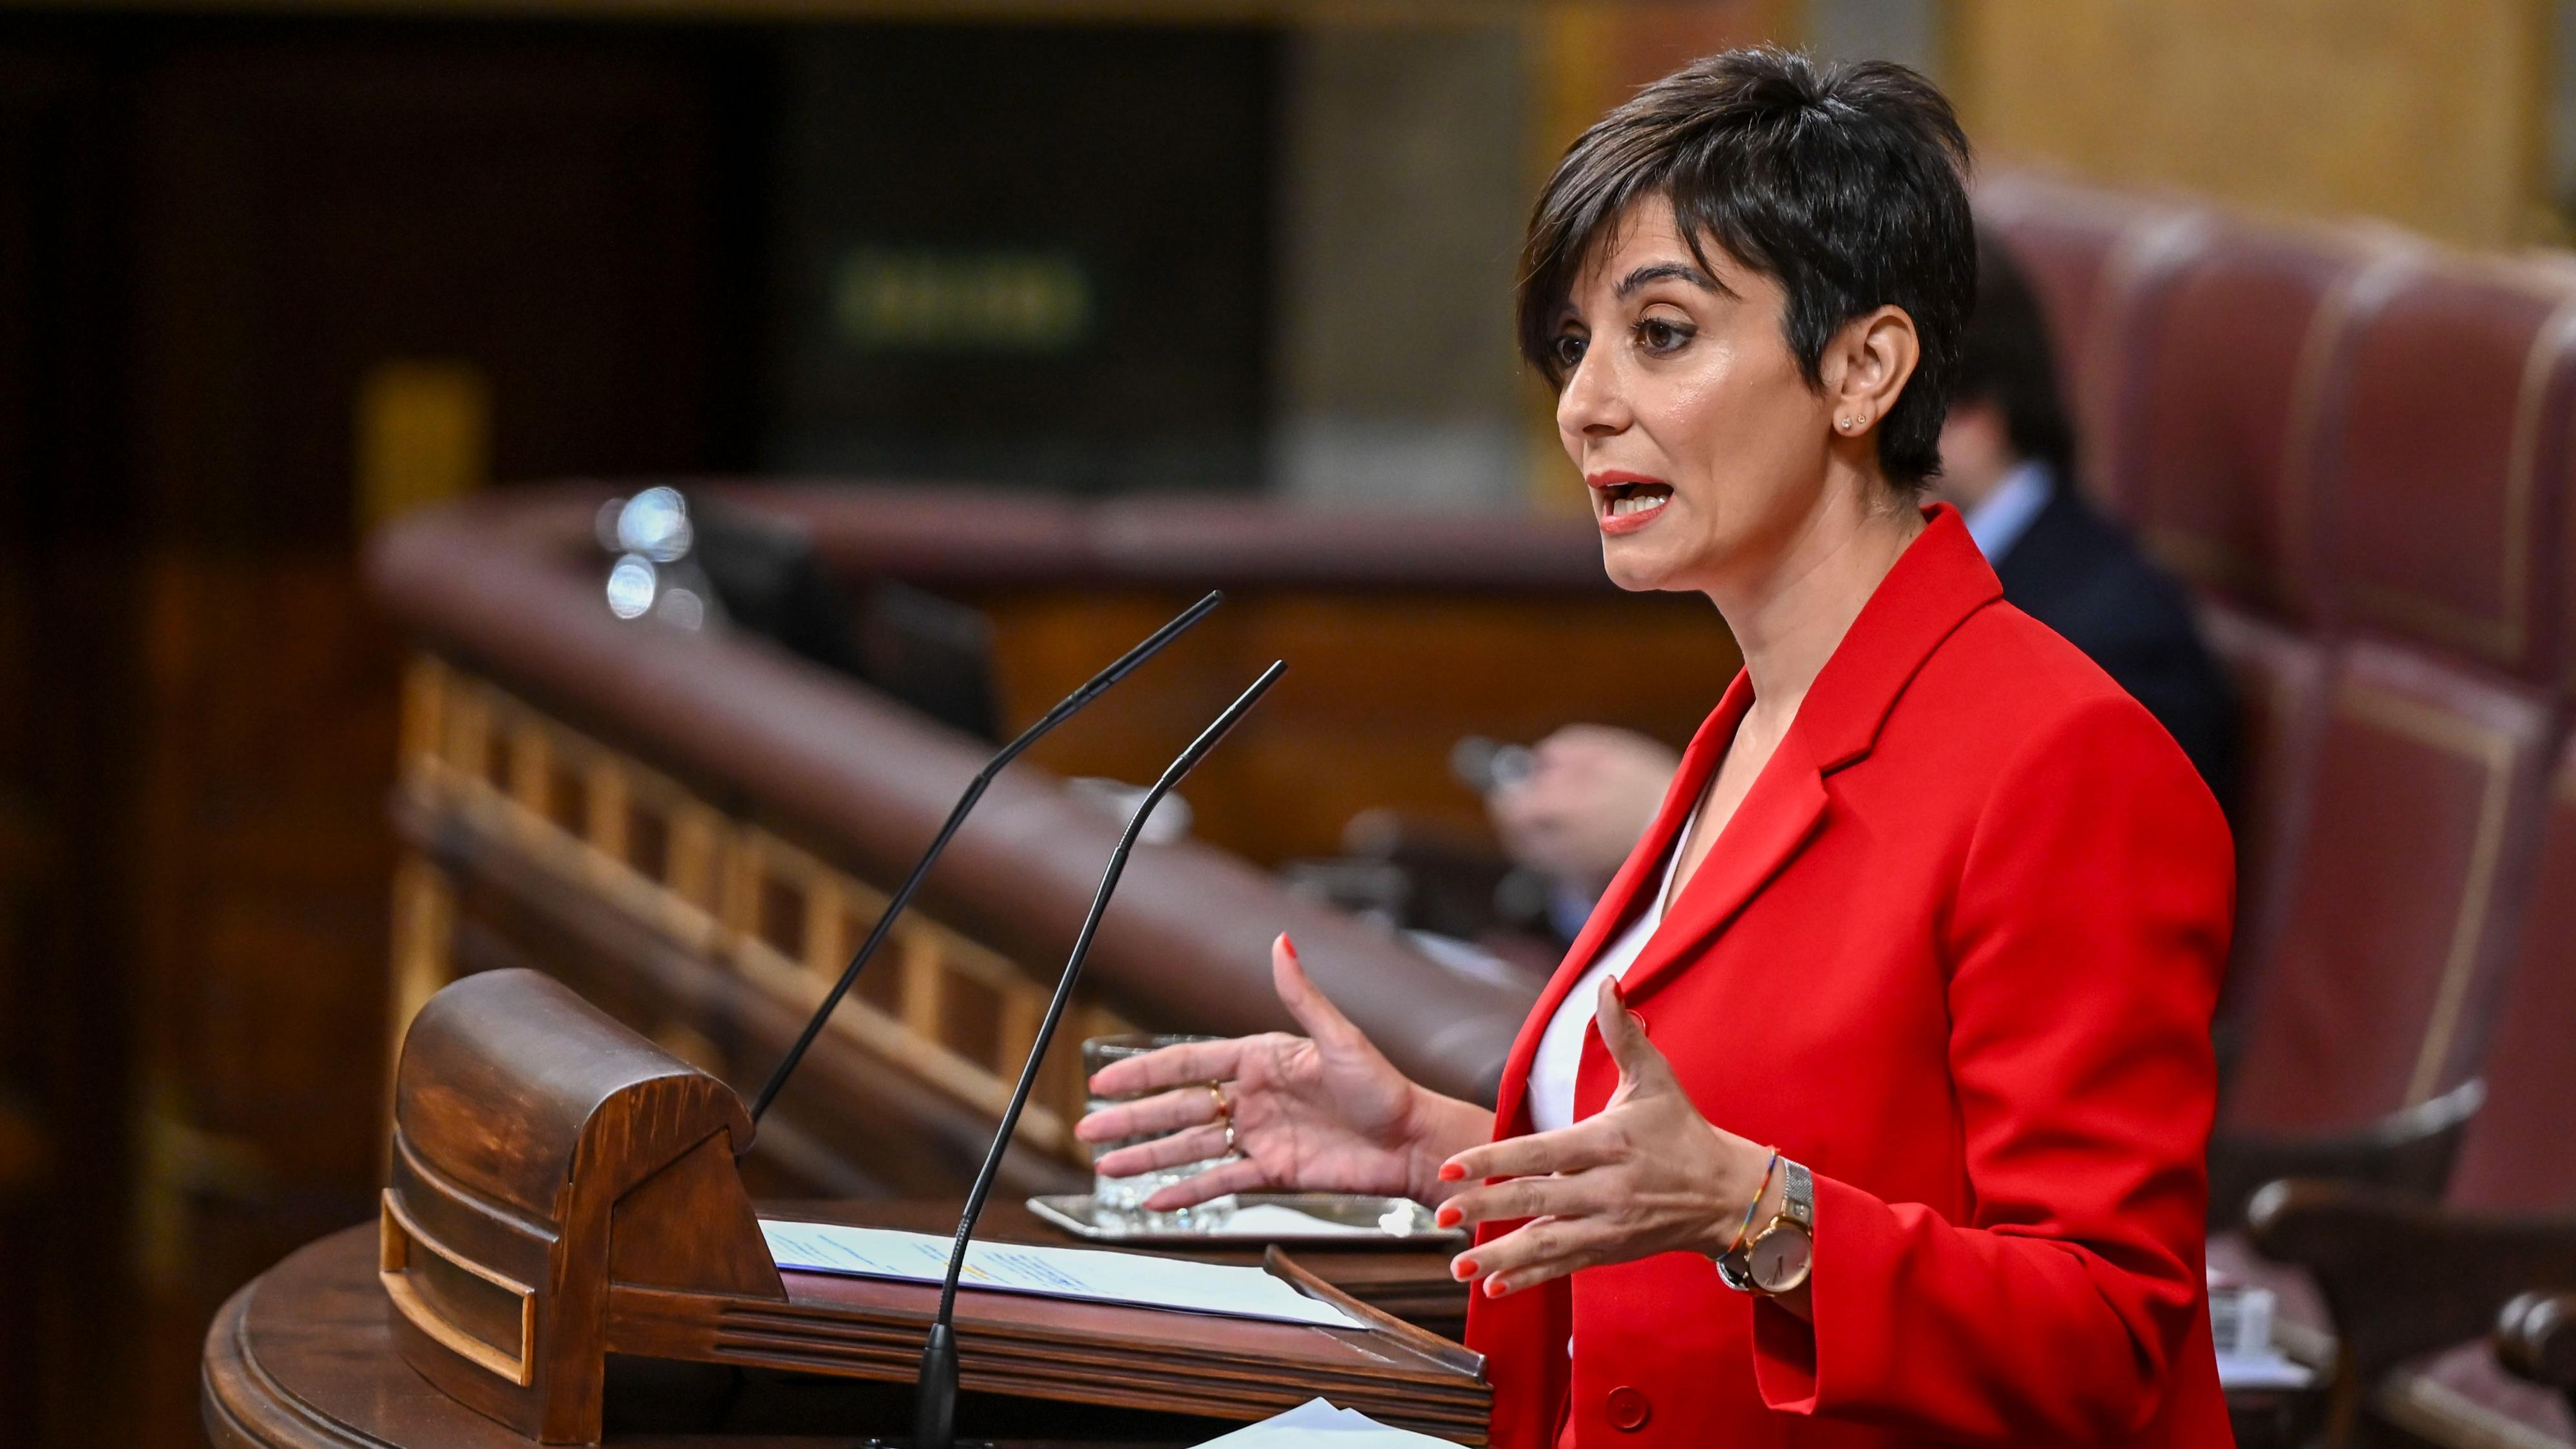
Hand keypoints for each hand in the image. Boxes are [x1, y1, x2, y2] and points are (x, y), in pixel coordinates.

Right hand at [1073, 935, 1493, 1210]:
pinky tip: (1154, 1201)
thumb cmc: (1384, 1086)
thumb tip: (1281, 942)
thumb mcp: (1341, 1038)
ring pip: (1191, 1148)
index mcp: (1262, 1058)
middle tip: (1088, 1128)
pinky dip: (1187, 1192)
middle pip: (1179, 1109)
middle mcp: (1254, 1096)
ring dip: (1148, 1157)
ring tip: (1106, 1166)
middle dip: (1132, 1119)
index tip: (1105, 1080)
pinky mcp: (1273, 1173)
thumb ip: (1302, 995)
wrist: (1412, 1141)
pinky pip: (1221, 1182)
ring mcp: (1260, 1136)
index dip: (1145, 1073)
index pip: (1189, 1063)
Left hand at [1435, 976, 1784, 1302]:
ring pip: (1546, 1244)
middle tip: (1439, 1212)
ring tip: (1458, 1265)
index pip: (1540, 1152)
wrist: (1729, 1196)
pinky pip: (1563, 1267)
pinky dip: (1530, 1279)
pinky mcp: (1609, 1251)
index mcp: (1608, 1143)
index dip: (1494, 1159)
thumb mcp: (1655, 1079)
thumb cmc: (1684, 1132)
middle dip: (1485, 1208)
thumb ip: (1622, 1033)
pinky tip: (1493, 1287)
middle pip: (1536, 1200)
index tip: (1452, 1165)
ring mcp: (1607, 1225)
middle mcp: (1606, 1188)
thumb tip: (1608, 982)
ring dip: (1501, 1256)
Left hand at [1488, 726, 1678, 896]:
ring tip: (1561, 818)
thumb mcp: (1609, 751)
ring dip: (1539, 837)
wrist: (1691, 834)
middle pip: (1518, 836)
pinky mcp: (1589, 886)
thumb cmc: (1650, 787)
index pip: (1508, 806)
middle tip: (1534, 800)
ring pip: (1538, 856)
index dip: (1506, 793)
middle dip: (1521, 818)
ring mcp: (1571, 870)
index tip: (1513, 783)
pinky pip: (1562, 870)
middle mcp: (1555, 844)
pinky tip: (1584, 839)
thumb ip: (1565, 749)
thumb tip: (1537, 759)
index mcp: (1556, 808)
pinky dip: (1563, 855)